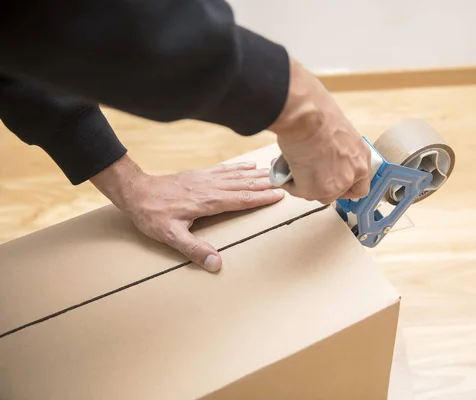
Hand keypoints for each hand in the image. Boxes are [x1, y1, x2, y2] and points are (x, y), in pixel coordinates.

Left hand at [90, 155, 284, 271]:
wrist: (136, 192)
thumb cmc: (152, 215)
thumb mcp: (171, 237)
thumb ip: (194, 249)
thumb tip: (216, 264)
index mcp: (208, 202)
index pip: (241, 200)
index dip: (262, 198)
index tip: (280, 195)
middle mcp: (210, 188)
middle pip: (244, 185)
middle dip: (265, 184)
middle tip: (285, 181)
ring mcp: (205, 179)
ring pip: (236, 176)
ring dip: (256, 174)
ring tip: (273, 173)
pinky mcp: (199, 175)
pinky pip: (224, 169)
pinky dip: (238, 167)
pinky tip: (248, 166)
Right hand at [268, 58, 370, 203]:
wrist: (307, 117)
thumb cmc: (318, 115)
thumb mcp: (338, 134)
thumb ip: (338, 151)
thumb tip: (325, 157)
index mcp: (361, 157)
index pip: (360, 185)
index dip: (345, 187)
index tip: (333, 183)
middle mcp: (353, 173)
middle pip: (338, 193)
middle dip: (322, 186)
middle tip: (309, 175)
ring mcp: (336, 185)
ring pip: (318, 194)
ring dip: (306, 184)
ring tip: (294, 169)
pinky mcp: (317, 190)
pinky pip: (300, 192)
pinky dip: (291, 184)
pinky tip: (287, 170)